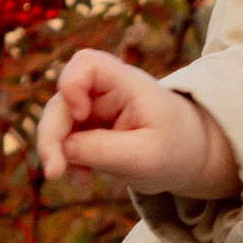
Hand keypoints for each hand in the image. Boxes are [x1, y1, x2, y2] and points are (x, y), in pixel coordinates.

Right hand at [39, 49, 240, 198]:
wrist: (190, 158)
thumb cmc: (177, 149)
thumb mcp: (146, 156)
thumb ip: (104, 150)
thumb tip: (61, 149)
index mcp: (128, 84)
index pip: (88, 63)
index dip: (71, 84)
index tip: (81, 115)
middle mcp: (106, 90)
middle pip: (62, 99)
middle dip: (52, 135)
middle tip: (54, 172)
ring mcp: (94, 109)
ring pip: (58, 121)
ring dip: (56, 151)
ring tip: (76, 180)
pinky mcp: (88, 129)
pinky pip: (64, 140)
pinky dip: (66, 160)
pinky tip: (82, 179)